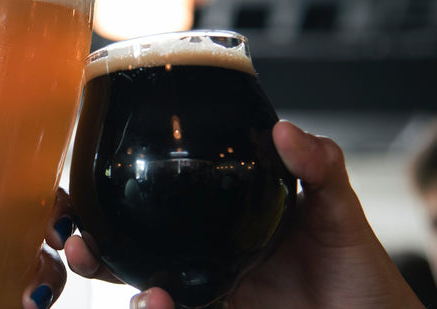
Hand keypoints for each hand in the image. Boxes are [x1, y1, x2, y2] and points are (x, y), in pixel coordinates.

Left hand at [0, 114, 70, 308]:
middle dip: (56, 222)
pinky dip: (40, 300)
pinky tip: (28, 302)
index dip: (24, 178)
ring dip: (52, 270)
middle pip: (29, 225)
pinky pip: (30, 303)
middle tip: (56, 231)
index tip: (42, 176)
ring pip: (40, 268)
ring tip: (34, 285)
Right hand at [64, 121, 423, 308]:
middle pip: (138, 251)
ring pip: (149, 289)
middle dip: (97, 249)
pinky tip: (156, 302)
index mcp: (226, 221)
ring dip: (123, 284)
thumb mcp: (339, 211)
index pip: (164, 206)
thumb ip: (318, 167)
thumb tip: (284, 131)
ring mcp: (214, 292)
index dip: (120, 201)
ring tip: (125, 281)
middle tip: (76, 242)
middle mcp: (210, 258)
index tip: (87, 192)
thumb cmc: (360, 275)